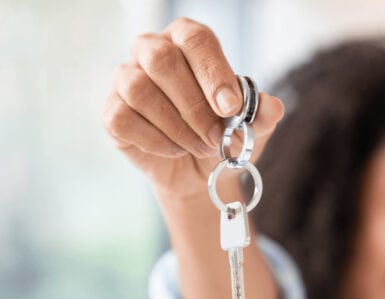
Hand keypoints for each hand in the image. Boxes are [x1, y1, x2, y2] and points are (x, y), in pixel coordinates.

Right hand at [102, 17, 283, 198]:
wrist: (198, 172)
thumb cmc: (223, 137)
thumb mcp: (250, 128)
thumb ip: (261, 115)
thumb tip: (272, 107)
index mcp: (188, 40)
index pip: (196, 39)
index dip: (212, 72)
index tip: (230, 107)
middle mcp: (152, 50)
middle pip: (162, 61)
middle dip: (195, 106)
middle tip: (217, 137)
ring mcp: (126, 78)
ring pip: (140, 90)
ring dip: (177, 127)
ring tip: (200, 147)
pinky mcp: (112, 111)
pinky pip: (123, 119)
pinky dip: (156, 141)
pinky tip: (176, 150)